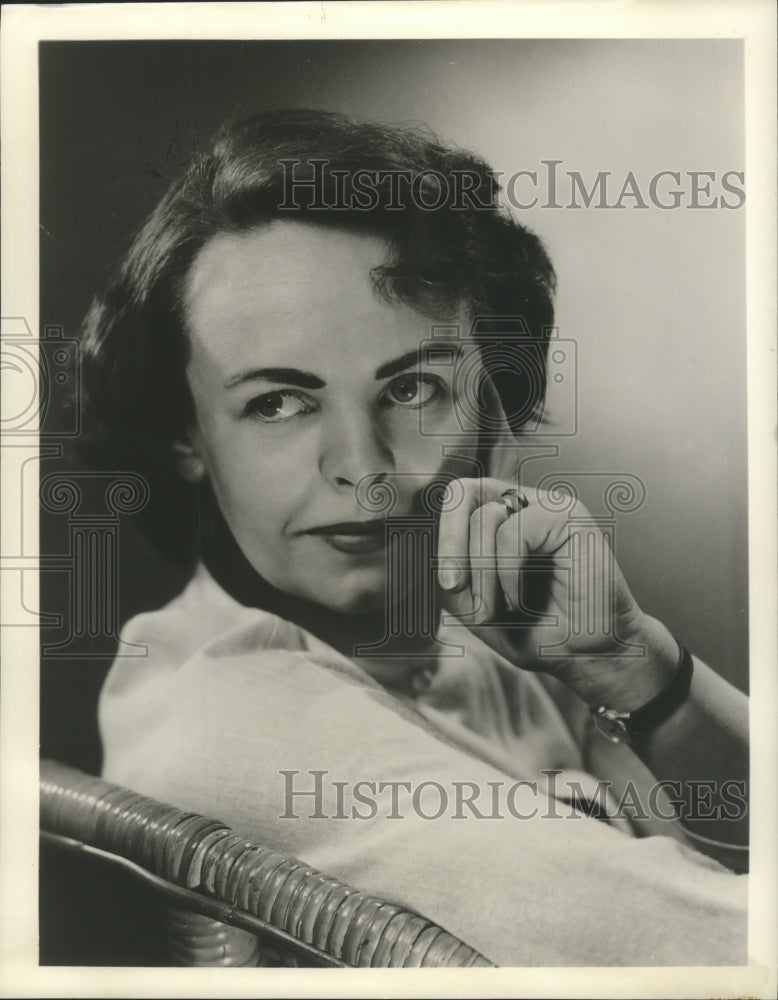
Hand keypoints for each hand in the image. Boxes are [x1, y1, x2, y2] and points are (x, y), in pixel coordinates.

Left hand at [435, 477, 678, 709]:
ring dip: (482, 574)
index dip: (442, 534)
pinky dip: (506, 574)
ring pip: (485, 517)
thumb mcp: (474, 604)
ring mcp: (547, 506)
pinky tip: (518, 599)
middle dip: (451, 548)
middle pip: (462, 494)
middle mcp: (523, 503)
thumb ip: (450, 573)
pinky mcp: (569, 516)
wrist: (584, 656)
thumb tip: (422, 549)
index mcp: (500, 516)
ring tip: (499, 608)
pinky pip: (514, 533)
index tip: (446, 583)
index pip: (456, 497)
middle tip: (454, 588)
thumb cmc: (534, 630)